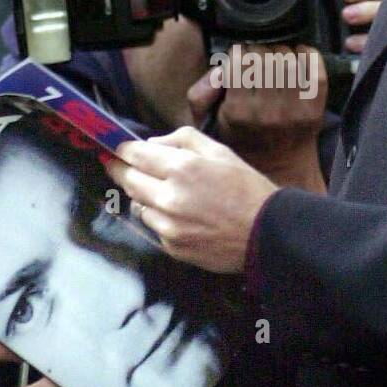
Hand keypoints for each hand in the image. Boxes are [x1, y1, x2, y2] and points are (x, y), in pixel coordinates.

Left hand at [109, 127, 276, 273]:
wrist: (267, 233)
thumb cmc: (247, 188)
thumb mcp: (220, 152)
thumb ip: (182, 140)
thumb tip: (152, 144)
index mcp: (182, 168)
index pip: (134, 154)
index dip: (123, 150)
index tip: (119, 149)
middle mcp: (168, 197)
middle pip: (127, 180)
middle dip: (122, 171)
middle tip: (119, 166)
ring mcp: (168, 226)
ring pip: (137, 205)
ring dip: (143, 197)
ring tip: (163, 194)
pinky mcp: (172, 246)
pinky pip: (153, 226)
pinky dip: (159, 218)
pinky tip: (180, 216)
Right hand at [187, 43, 326, 189]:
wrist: (277, 164)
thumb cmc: (241, 136)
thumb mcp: (208, 121)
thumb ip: (200, 94)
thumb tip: (219, 70)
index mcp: (237, 113)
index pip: (240, 62)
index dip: (239, 52)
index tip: (240, 56)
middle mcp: (266, 112)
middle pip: (265, 57)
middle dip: (259, 50)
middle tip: (258, 57)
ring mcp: (294, 112)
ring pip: (289, 60)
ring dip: (281, 51)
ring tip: (276, 58)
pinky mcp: (315, 110)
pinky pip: (316, 70)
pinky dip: (308, 55)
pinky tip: (299, 56)